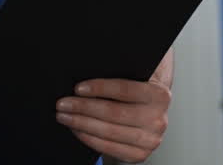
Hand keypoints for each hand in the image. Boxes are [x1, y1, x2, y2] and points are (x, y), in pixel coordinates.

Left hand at [55, 77, 172, 162]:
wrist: (151, 111)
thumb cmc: (138, 91)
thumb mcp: (135, 75)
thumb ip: (120, 71)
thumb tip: (88, 68)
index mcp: (159, 95)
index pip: (124, 89)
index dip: (99, 88)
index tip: (78, 88)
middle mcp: (158, 119)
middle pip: (114, 113)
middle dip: (83, 108)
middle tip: (63, 103)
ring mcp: (150, 140)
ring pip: (109, 132)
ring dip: (81, 124)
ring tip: (65, 116)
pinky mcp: (140, 154)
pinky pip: (109, 147)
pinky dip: (89, 138)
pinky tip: (78, 129)